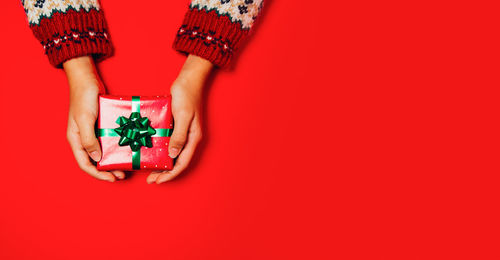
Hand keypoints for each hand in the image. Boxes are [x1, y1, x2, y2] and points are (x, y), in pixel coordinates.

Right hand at [64, 56, 124, 181]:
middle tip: (121, 175)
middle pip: (94, 161)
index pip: (85, 163)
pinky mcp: (101, 125)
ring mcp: (93, 132)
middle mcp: (83, 138)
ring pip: (103, 152)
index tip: (112, 179)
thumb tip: (97, 158)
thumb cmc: (83, 98)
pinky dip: (116, 147)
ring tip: (125, 166)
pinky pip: (108, 140)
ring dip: (113, 160)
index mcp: (76, 140)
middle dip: (107, 170)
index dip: (98, 174)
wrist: (87, 79)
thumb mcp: (85, 119)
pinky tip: (127, 149)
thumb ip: (89, 139)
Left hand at [147, 55, 212, 183]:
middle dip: (164, 173)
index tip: (158, 181)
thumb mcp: (183, 116)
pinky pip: (168, 143)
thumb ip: (179, 136)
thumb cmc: (187, 95)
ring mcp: (183, 133)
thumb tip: (172, 156)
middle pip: (177, 161)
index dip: (170, 174)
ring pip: (172, 154)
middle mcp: (189, 138)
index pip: (182, 163)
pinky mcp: (176, 126)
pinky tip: (150, 152)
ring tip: (149, 171)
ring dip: (162, 164)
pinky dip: (160, 150)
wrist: (189, 79)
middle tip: (150, 181)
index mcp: (193, 138)